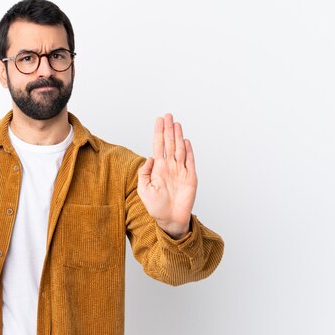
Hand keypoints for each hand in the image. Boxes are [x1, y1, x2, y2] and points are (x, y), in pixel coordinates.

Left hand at [137, 113, 196, 238]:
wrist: (170, 219)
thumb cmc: (156, 206)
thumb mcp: (143, 189)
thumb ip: (144, 172)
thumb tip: (149, 157)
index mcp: (158, 168)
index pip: (158, 145)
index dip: (159, 132)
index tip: (159, 120)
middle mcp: (169, 167)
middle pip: (169, 143)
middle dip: (168, 129)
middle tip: (168, 115)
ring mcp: (180, 171)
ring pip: (179, 149)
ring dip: (178, 136)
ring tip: (176, 123)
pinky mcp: (190, 178)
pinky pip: (190, 161)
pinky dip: (189, 151)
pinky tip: (186, 140)